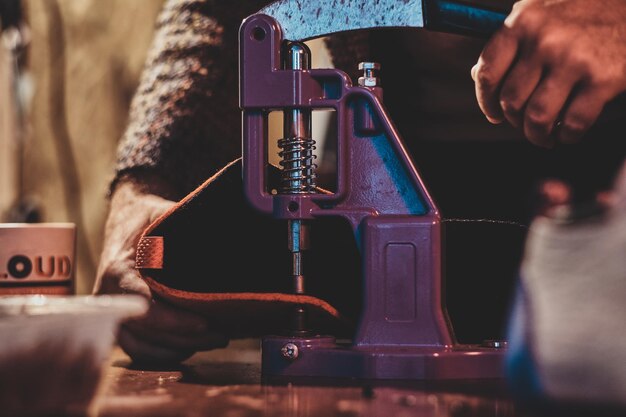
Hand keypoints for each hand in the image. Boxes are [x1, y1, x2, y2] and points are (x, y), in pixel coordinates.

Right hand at [93, 174, 228, 363]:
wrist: (127, 221)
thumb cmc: (148, 218)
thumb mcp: (163, 216)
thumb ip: (185, 230)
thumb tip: (223, 243)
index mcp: (118, 271)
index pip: (143, 306)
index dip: (173, 320)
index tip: (204, 323)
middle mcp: (110, 297)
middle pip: (147, 331)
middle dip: (186, 337)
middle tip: (222, 334)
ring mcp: (113, 312)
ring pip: (143, 346)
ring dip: (179, 348)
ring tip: (215, 340)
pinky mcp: (121, 321)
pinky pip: (139, 348)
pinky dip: (165, 353)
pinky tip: (193, 346)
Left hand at [472, 0, 625, 147]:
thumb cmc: (580, 10)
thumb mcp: (537, 13)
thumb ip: (509, 42)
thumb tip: (478, 76)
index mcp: (522, 23)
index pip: (488, 74)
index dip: (485, 102)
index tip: (493, 114)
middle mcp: (544, 41)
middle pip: (512, 101)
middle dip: (515, 121)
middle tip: (524, 124)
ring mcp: (574, 61)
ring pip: (538, 118)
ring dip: (537, 135)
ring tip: (543, 136)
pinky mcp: (604, 79)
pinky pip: (573, 123)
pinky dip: (566, 136)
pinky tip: (567, 133)